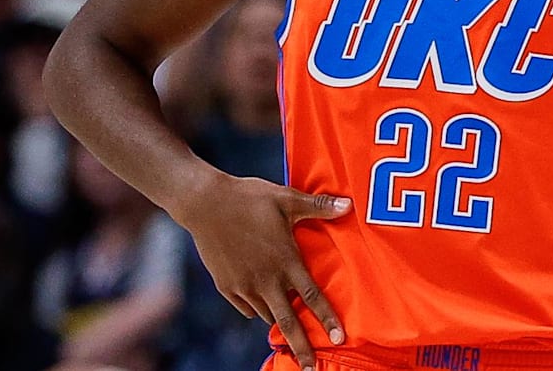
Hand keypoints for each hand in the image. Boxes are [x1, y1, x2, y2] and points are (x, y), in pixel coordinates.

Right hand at [174, 174, 349, 370]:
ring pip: (267, 315)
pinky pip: (247, 308)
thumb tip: (349, 205)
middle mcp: (266, 280)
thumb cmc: (248, 198)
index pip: (312, 296)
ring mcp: (244, 286)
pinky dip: (258, 310)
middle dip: (301, 348)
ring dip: (280, 323)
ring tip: (290, 331)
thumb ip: (318, 206)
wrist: (204, 203)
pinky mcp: (226, 286)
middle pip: (288, 322)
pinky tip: (263, 303)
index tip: (339, 338)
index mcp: (285, 260)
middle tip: (311, 367)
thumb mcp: (286, 198)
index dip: (327, 318)